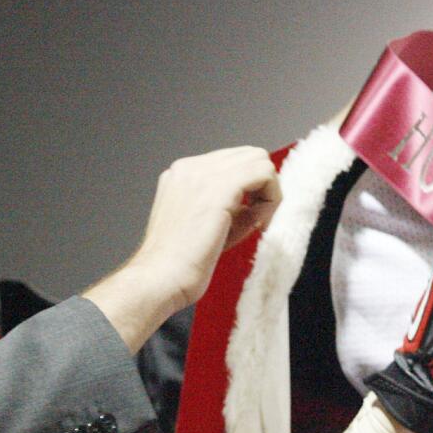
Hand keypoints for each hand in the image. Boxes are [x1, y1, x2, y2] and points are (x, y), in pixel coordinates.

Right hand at [82, 147, 277, 352]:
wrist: (160, 278)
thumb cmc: (177, 264)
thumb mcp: (205, 224)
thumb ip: (229, 206)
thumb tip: (258, 201)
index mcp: (182, 175)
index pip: (232, 162)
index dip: (249, 188)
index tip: (248, 217)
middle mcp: (190, 168)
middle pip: (248, 155)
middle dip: (261, 186)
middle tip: (256, 220)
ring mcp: (203, 174)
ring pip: (259, 159)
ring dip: (268, 192)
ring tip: (256, 223)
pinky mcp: (220, 188)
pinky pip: (265, 174)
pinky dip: (272, 198)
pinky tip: (259, 224)